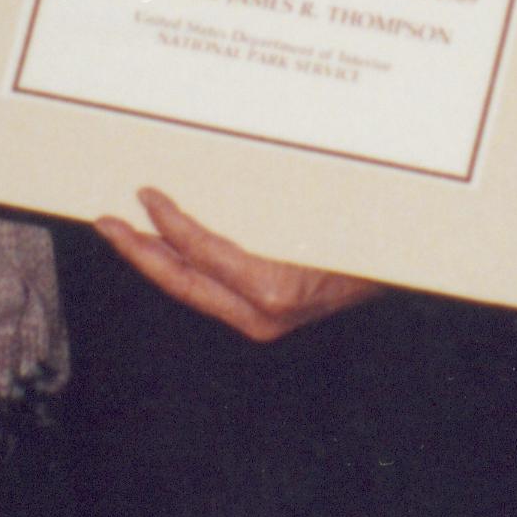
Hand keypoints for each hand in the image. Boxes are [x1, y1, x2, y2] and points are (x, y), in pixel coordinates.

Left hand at [97, 190, 380, 342]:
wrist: (411, 265)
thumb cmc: (368, 234)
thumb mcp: (316, 212)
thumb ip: (261, 213)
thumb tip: (193, 196)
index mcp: (272, 289)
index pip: (200, 252)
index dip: (167, 222)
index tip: (144, 195)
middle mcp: (262, 313)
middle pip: (183, 282)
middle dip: (139, 252)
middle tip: (105, 222)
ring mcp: (264, 321)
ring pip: (194, 290)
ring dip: (159, 261)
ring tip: (129, 233)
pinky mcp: (268, 318)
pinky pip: (214, 291)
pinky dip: (188, 267)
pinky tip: (173, 248)